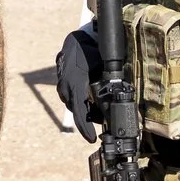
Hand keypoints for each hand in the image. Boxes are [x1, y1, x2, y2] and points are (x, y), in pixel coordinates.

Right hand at [56, 26, 100, 140]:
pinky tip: (91, 100)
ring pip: (75, 106)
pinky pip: (72, 99)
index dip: (86, 129)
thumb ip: (107, 81)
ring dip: (86, 110)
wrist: (75, 41)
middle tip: (103, 121)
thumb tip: (118, 93)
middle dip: (90, 119)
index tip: (92, 139)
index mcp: (75, 85)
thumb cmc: (89, 52)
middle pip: (79, 113)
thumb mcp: (101, 66)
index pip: (79, 113)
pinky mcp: (62, 86)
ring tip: (99, 109)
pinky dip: (81, 102)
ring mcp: (62, 88)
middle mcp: (66, 89)